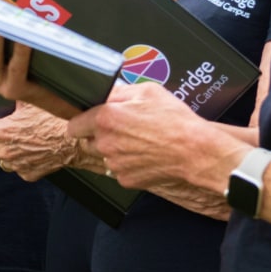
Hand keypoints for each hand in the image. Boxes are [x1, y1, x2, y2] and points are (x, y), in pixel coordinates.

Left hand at [0, 103, 79, 180]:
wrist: (77, 142)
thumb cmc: (56, 120)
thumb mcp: (31, 101)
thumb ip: (14, 98)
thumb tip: (7, 88)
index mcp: (1, 133)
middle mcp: (5, 151)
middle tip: (5, 131)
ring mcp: (17, 165)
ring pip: (1, 161)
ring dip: (6, 152)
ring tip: (20, 141)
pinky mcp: (30, 174)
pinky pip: (19, 168)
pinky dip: (23, 161)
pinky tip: (33, 151)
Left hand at [69, 81, 246, 189]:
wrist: (196, 151)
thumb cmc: (175, 121)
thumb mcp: (147, 92)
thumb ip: (119, 92)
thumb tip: (107, 93)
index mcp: (105, 119)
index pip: (74, 125)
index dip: (82, 122)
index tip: (88, 121)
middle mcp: (105, 143)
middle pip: (88, 141)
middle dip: (99, 135)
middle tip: (122, 129)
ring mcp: (115, 164)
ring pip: (105, 156)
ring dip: (115, 150)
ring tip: (138, 142)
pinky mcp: (126, 179)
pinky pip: (120, 170)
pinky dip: (129, 164)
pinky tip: (145, 155)